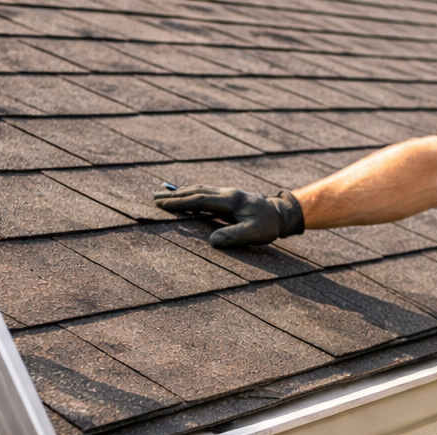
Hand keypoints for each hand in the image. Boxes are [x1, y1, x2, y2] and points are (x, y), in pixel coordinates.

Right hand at [151, 185, 304, 247]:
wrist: (282, 213)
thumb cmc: (268, 225)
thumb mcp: (254, 233)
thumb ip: (234, 236)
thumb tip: (212, 241)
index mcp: (230, 200)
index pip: (199, 199)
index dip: (180, 203)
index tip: (162, 205)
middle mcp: (227, 193)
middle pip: (196, 191)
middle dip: (175, 195)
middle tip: (155, 198)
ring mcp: (228, 193)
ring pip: (200, 190)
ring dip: (181, 193)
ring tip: (164, 196)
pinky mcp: (229, 197)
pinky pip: (205, 193)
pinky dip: (192, 194)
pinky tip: (185, 198)